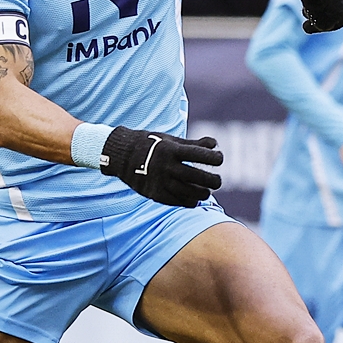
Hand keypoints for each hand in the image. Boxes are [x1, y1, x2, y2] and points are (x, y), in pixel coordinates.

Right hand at [98, 126, 222, 207]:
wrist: (122, 156)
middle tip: (217, 181)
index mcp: (171, 150)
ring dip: (203, 194)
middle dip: (213, 181)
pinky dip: (189, 201)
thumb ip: (194, 144)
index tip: (219, 159)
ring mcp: (160, 181)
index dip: (214, 158)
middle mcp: (166, 166)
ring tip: (206, 191)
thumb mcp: (171, 140)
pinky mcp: (155, 194)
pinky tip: (194, 199)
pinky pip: (178, 201)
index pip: (199, 155)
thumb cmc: (152, 145)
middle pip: (197, 177)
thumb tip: (215, 144)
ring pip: (190, 193)